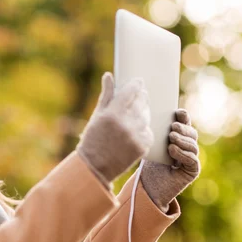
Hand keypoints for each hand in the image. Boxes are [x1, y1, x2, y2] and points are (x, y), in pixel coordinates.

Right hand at [76, 72, 153, 187]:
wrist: (95, 165)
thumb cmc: (93, 138)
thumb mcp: (97, 115)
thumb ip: (106, 95)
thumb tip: (108, 75)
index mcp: (112, 114)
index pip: (131, 92)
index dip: (136, 85)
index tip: (138, 82)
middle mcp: (125, 123)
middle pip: (141, 102)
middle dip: (141, 97)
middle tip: (140, 95)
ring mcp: (135, 136)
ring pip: (146, 116)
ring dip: (143, 112)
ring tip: (134, 114)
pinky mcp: (142, 146)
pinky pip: (148, 131)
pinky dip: (144, 128)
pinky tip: (135, 129)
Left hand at [140, 109, 200, 211]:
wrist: (149, 186)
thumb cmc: (150, 162)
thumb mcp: (152, 144)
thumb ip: (156, 132)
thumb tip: (152, 116)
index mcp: (180, 136)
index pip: (185, 123)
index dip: (184, 117)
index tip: (178, 112)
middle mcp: (188, 146)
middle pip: (191, 133)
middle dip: (183, 128)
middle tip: (172, 127)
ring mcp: (192, 158)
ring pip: (193, 145)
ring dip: (182, 140)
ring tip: (171, 137)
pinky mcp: (192, 170)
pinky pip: (192, 159)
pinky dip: (182, 153)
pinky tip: (172, 149)